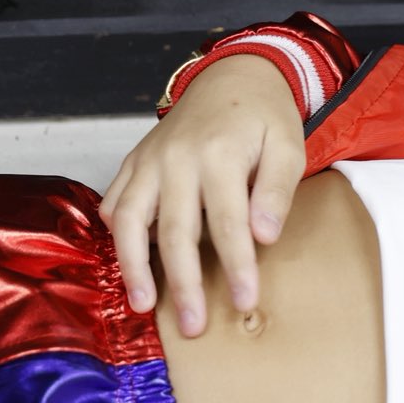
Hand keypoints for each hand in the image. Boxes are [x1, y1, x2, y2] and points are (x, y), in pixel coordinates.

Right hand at [102, 55, 306, 337]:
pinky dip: (115, 235)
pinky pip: (115, 202)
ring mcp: (149, 160)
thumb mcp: (288, 146)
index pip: (227, 222)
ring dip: (133, 266)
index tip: (244, 301)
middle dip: (184, 283)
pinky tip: (126, 264)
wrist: (233, 76)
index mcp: (219, 154)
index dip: (236, 266)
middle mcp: (176, 158)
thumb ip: (277, 191)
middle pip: (175, 231)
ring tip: (143, 305)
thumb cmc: (264, 118)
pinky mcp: (134, 162)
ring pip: (129, 219)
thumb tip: (263, 236)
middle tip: (194, 325)